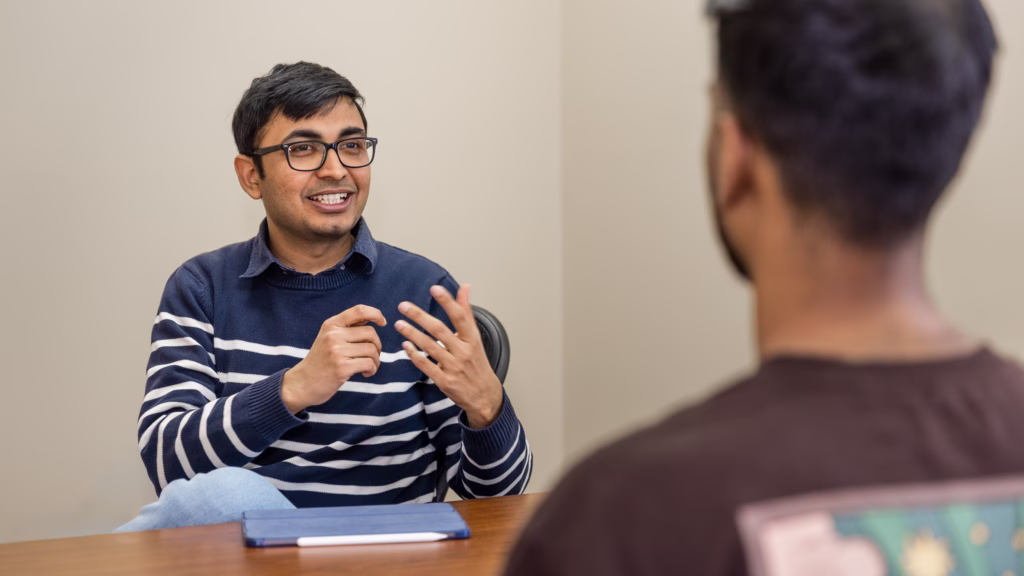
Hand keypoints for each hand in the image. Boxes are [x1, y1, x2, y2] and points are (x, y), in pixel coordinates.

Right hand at [281, 305, 386, 413]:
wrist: (301, 384)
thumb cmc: (320, 361)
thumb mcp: (328, 338)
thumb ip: (348, 328)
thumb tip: (373, 317)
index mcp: (331, 325)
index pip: (359, 310)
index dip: (376, 314)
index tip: (382, 322)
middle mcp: (333, 335)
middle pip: (371, 333)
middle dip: (377, 345)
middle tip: (372, 356)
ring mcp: (337, 351)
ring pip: (372, 350)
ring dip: (375, 360)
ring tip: (367, 366)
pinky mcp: (341, 367)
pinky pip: (369, 363)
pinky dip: (372, 369)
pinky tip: (365, 373)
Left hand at [395, 285, 503, 428]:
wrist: (484, 395)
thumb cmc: (477, 363)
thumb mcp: (475, 337)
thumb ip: (466, 312)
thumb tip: (465, 287)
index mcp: (472, 339)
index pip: (460, 317)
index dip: (448, 302)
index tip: (434, 289)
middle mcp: (464, 352)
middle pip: (440, 330)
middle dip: (420, 316)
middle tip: (404, 306)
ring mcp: (453, 367)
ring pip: (430, 347)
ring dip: (412, 334)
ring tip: (399, 324)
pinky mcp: (444, 381)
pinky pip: (425, 365)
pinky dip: (414, 354)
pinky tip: (405, 345)